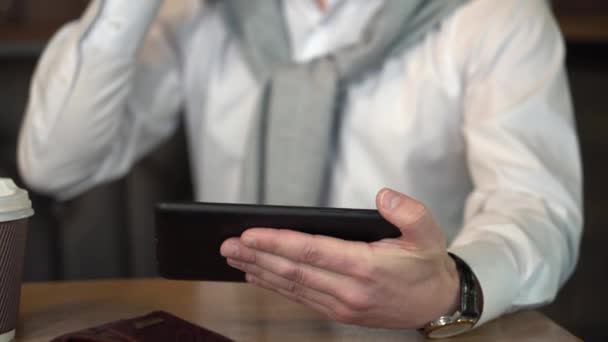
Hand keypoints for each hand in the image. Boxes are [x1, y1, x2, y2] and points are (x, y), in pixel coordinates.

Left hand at [220, 188, 459, 328]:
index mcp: (367, 267)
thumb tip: (382, 196)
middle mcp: (350, 290)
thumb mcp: (429, 232)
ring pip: (292, 286)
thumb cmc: (427, 264)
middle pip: (293, 270)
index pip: (312, 252)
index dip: (277, 242)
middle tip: (226, 245)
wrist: (437, 304)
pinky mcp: (339, 312)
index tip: (249, 234)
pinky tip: (258, 275)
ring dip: (259, 271)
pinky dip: (275, 286)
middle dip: (256, 256)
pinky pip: (300, 298)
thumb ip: (408, 211)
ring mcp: (342, 305)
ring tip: (233, 258)